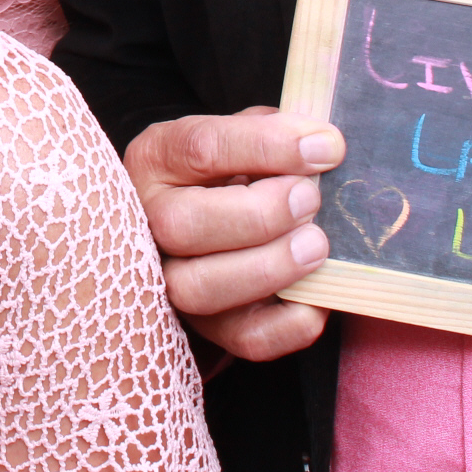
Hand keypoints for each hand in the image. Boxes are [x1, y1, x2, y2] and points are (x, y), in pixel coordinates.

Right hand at [126, 107, 344, 362]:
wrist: (207, 213)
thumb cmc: (228, 170)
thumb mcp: (238, 134)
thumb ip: (272, 132)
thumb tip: (321, 143)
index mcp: (155, 159)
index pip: (200, 148)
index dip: (266, 146)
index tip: (325, 147)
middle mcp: (145, 220)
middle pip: (181, 226)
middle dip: (258, 215)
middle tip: (310, 200)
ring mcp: (167, 279)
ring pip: (198, 289)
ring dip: (267, 268)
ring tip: (316, 245)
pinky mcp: (204, 327)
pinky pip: (241, 339)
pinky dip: (286, 324)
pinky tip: (317, 299)